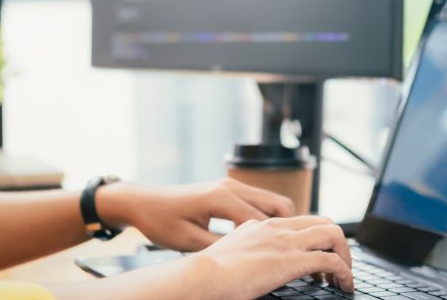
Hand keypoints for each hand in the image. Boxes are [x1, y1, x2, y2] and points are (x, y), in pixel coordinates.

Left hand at [97, 178, 294, 251]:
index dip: (282, 241)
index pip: (264, 222)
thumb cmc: (161, 222)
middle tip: (303, 250)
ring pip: (272, 200)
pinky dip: (270, 215)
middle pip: (278, 204)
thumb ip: (218, 249)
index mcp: (222, 199)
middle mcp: (230, 187)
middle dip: (294, 227)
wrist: (143, 201)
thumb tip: (244, 260)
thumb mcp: (188, 242)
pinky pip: (259, 200)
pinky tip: (269, 235)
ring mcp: (230, 185)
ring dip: (284, 220)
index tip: (298, 257)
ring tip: (290, 245)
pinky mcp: (227, 188)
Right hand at [192, 216, 353, 299]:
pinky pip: (331, 261)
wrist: (202, 276)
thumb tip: (248, 269)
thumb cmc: (207, 274)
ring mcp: (286, 242)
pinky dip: (344, 273)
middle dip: (337, 244)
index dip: (315, 239)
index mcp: (261, 225)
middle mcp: (277, 228)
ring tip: (343, 278)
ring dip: (345, 256)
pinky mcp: (293, 260)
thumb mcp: (229, 255)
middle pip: (323, 222)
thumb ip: (244, 255)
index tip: (317, 260)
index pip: (299, 222)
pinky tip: (344, 286)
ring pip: (333, 234)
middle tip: (336, 267)